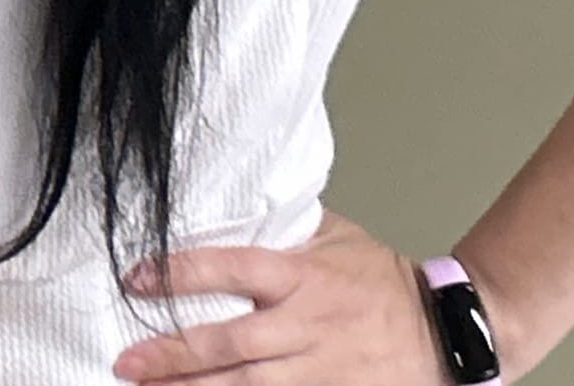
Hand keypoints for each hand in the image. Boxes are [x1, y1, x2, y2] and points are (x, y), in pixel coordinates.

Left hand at [111, 212, 450, 383]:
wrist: (447, 333)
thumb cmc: (383, 281)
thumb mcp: (336, 238)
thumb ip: (283, 227)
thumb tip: (228, 204)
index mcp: (302, 276)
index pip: (230, 268)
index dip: (178, 274)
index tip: (135, 278)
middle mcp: (306, 325)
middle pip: (229, 342)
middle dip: (173, 353)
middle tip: (126, 360)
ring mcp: (319, 369)